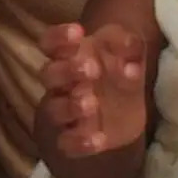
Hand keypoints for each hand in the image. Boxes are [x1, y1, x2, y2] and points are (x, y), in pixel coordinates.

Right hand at [39, 21, 147, 155]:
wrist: (127, 111)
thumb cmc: (118, 70)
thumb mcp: (128, 51)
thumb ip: (127, 43)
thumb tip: (127, 44)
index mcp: (68, 56)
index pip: (50, 43)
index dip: (58, 37)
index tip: (79, 32)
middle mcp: (61, 84)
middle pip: (48, 75)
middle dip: (66, 71)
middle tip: (92, 68)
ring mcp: (65, 113)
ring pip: (53, 110)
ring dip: (70, 106)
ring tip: (92, 103)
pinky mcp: (74, 139)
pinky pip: (66, 144)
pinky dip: (80, 143)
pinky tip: (99, 139)